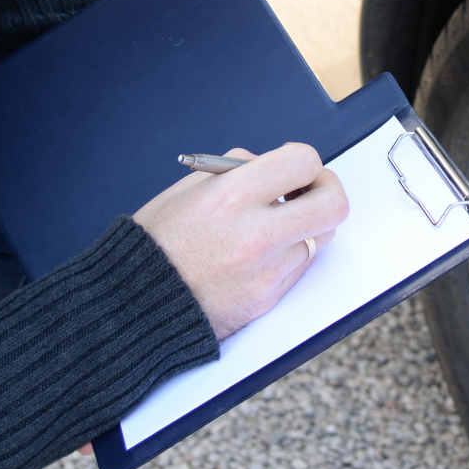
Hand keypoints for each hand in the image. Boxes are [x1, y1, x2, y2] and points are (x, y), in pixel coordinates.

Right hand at [132, 142, 346, 339]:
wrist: (135, 305)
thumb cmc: (157, 244)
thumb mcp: (188, 189)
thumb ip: (236, 170)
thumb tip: (271, 165)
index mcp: (233, 195)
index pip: (304, 162)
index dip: (305, 163)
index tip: (296, 170)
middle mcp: (257, 233)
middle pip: (334, 205)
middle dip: (327, 192)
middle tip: (310, 193)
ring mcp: (267, 270)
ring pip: (320, 238)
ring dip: (304, 228)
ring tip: (273, 227)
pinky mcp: (268, 298)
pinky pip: (300, 267)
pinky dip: (288, 255)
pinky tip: (260, 254)